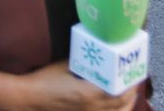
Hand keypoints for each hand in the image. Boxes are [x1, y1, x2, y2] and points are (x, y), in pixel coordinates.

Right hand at [15, 63, 141, 110]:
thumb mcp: (66, 66)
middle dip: (131, 92)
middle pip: (123, 104)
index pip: (120, 91)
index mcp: (90, 94)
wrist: (30, 99)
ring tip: (128, 94)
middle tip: (133, 81)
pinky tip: (114, 106)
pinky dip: (115, 110)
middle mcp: (94, 109)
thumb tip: (97, 57)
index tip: (134, 72)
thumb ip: (84, 64)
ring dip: (126, 104)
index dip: (131, 83)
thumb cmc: (45, 80)